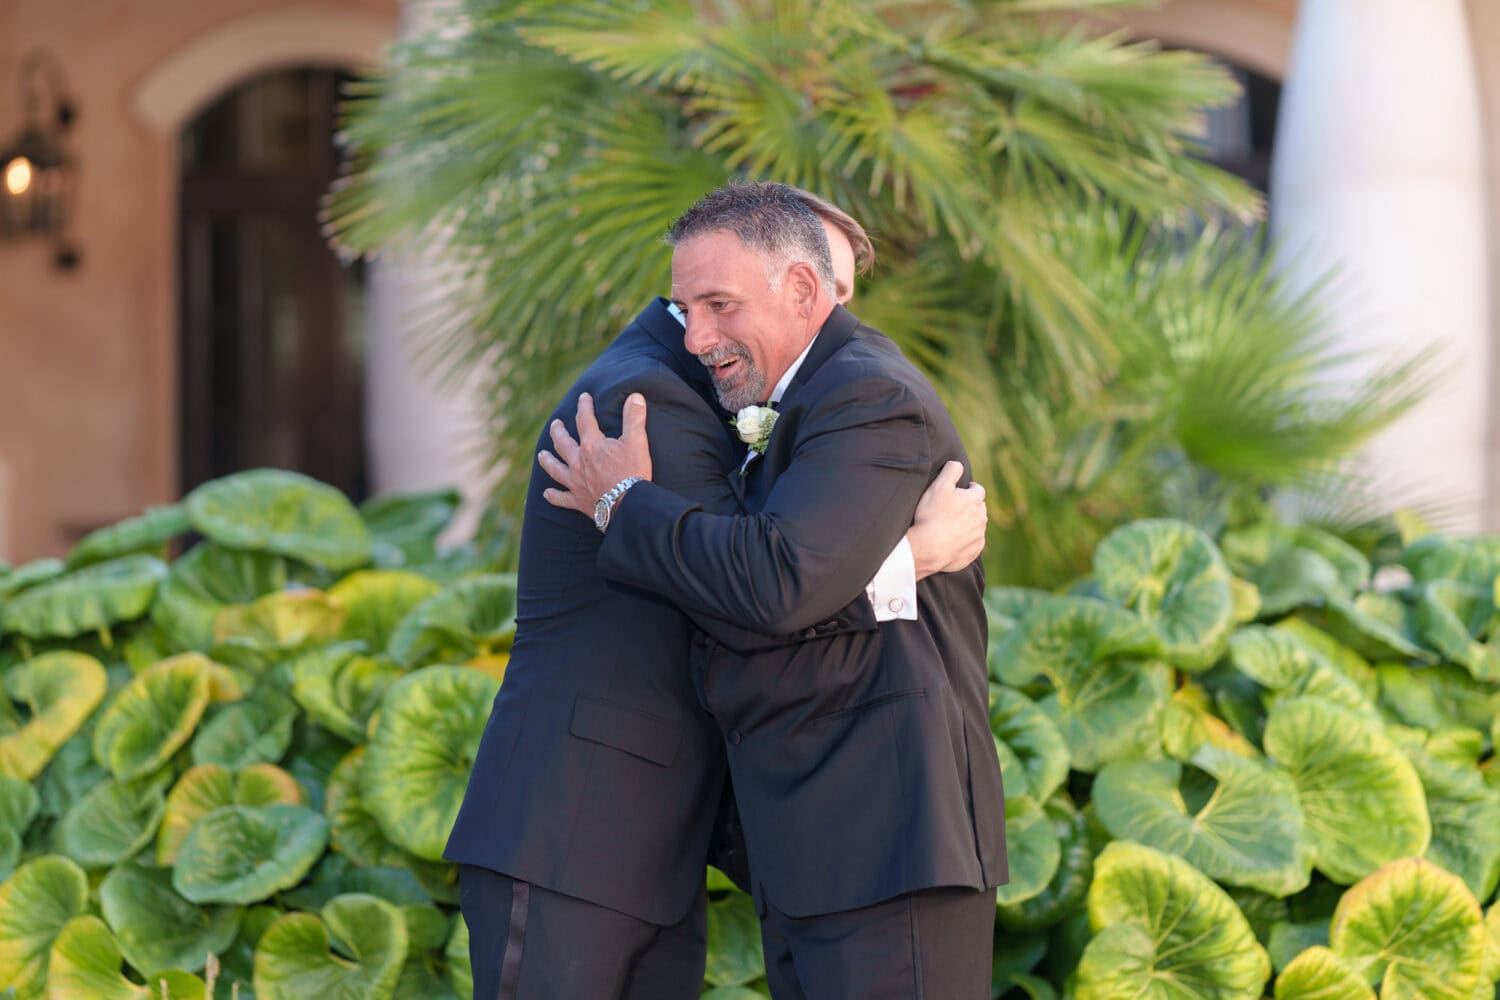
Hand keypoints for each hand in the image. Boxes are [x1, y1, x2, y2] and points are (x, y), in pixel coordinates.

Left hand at [538, 392, 652, 515]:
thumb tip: (635, 396)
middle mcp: (578, 462)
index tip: (583, 397)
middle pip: (562, 443)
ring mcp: (575, 482)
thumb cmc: (632, 473)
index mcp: (591, 445)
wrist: (627, 505)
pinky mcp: (577, 501)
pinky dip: (553, 496)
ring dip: (547, 461)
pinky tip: (546, 494)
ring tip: (542, 455)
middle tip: (555, 424)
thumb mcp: (637, 442)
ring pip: (555, 469)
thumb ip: (634, 418)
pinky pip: (561, 498)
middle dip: (558, 431)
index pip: (585, 420)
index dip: (584, 406)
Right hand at [907, 460, 986, 577]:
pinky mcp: (974, 551)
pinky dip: (966, 541)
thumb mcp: (938, 486)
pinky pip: (973, 543)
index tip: (957, 493)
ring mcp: (979, 536)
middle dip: (969, 507)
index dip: (968, 489)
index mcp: (975, 500)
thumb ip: (951, 470)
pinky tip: (952, 541)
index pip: (977, 489)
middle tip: (952, 510)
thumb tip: (958, 463)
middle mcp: (981, 518)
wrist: (928, 548)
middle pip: (979, 508)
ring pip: (977, 526)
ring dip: (969, 524)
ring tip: (951, 526)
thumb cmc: (931, 515)